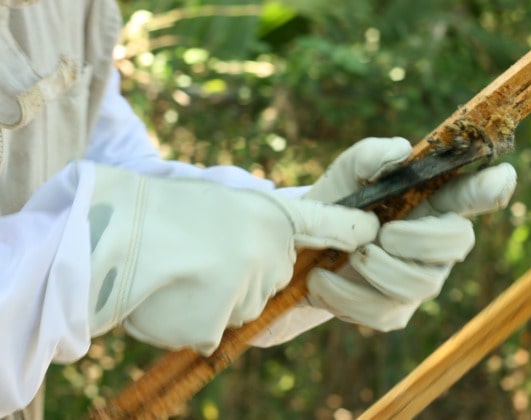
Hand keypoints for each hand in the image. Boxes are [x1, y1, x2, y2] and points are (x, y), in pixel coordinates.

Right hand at [86, 165, 378, 353]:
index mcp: (268, 215)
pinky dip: (191, 320)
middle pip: (272, 280)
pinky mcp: (219, 325)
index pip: (326, 224)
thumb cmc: (156, 212)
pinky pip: (212, 331)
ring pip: (242, 308)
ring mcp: (246, 290)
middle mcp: (268, 252)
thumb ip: (255, 228)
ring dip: (214, 298)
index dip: (349, 231)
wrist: (105, 233)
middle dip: (244, 275)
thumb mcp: (218, 203)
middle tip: (200, 255)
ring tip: (179, 270)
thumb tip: (273, 253)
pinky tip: (169, 295)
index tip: (371, 231)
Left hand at [303, 137, 516, 330]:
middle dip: (419, 238)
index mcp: (436, 201)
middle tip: (382, 233)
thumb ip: (371, 155)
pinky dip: (346, 294)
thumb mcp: (349, 172)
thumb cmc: (341, 202)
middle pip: (458, 241)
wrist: (306, 246)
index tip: (500, 177)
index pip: (478, 192)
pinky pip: (382, 312)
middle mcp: (438, 244)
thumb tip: (398, 154)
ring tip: (350, 254)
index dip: (493, 186)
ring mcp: (420, 281)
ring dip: (379, 268)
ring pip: (419, 284)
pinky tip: (323, 279)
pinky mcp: (394, 312)